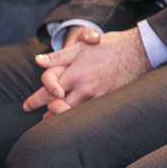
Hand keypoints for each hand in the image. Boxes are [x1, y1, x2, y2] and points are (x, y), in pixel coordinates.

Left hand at [22, 27, 150, 116]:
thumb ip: (58, 56)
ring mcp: (97, 97)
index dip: (35, 100)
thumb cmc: (110, 46)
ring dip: (62, 117)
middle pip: (58, 108)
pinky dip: (79, 117)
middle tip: (40, 118)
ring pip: (73, 114)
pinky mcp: (108, 100)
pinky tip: (77, 118)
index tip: (27, 106)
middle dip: (47, 114)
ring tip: (54, 121)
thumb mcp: (82, 46)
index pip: (48, 92)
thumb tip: (38, 61)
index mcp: (74, 74)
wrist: (139, 51)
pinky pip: (89, 114)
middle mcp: (84, 88)